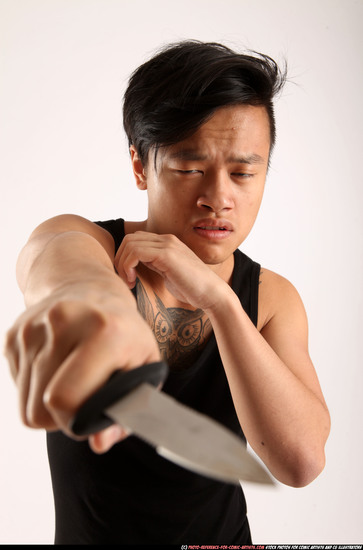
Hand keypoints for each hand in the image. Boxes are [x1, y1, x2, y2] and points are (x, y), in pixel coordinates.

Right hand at [4, 282, 159, 451]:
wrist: (88, 285)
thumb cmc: (123, 331)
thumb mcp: (144, 366)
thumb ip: (129, 411)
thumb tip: (98, 444)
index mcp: (104, 331)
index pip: (66, 400)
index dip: (77, 422)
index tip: (92, 416)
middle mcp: (64, 322)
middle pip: (39, 409)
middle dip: (62, 418)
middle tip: (84, 399)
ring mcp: (33, 326)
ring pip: (25, 405)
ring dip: (48, 404)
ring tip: (72, 379)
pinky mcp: (14, 333)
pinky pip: (18, 386)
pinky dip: (37, 387)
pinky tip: (58, 365)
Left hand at [115, 232, 226, 309]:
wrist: (212, 293)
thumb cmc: (191, 288)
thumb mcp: (168, 273)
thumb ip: (154, 265)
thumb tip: (134, 267)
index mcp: (167, 243)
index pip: (135, 240)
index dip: (125, 257)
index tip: (128, 277)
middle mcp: (166, 240)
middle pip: (129, 239)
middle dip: (120, 259)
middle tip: (126, 279)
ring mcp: (167, 245)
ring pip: (130, 243)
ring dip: (122, 263)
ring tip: (129, 281)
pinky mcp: (167, 254)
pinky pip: (136, 252)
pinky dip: (127, 266)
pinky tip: (133, 280)